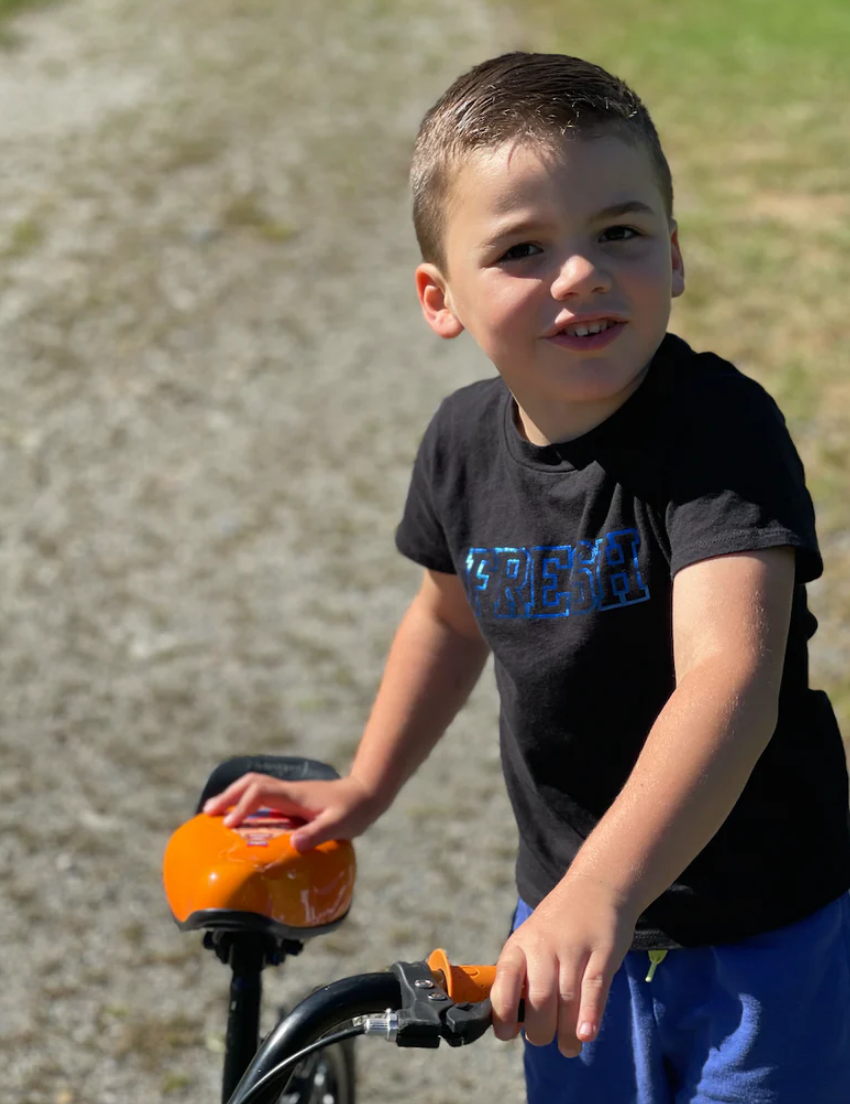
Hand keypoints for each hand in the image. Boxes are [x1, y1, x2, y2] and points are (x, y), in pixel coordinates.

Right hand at [202, 773, 380, 850]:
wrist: (366, 793)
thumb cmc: (354, 810)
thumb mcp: (339, 824)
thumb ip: (318, 833)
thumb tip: (294, 843)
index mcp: (294, 795)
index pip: (260, 792)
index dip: (243, 806)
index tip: (230, 825)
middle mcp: (288, 791)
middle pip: (250, 783)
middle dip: (228, 796)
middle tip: (207, 813)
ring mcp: (289, 793)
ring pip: (254, 786)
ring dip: (233, 796)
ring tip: (213, 813)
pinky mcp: (291, 799)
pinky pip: (261, 795)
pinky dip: (244, 801)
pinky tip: (239, 817)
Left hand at [490, 875, 635, 1057]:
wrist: (596, 887)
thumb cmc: (558, 926)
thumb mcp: (529, 941)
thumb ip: (521, 978)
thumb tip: (510, 1024)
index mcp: (519, 944)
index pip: (504, 982)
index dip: (502, 1014)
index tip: (506, 1034)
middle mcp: (544, 946)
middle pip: (539, 1000)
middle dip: (540, 1031)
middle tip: (545, 1038)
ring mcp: (574, 948)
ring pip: (567, 1000)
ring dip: (567, 1033)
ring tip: (569, 1047)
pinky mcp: (602, 952)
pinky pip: (594, 989)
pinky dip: (590, 1016)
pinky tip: (586, 1035)